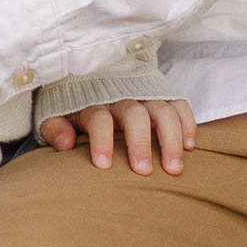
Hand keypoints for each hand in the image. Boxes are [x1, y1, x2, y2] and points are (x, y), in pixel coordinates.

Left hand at [37, 97, 195, 175]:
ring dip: (170, 138)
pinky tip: (190, 146)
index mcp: (92, 102)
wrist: (91, 74)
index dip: (100, 140)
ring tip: (173, 168)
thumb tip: (65, 144)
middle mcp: (120, 96)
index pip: (97, 118)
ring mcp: (143, 93)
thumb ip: (57, 128)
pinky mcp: (160, 93)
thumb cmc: (73, 106)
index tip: (103, 165)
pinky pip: (178, 103)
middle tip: (143, 172)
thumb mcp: (56, 114)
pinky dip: (187, 121)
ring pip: (161, 110)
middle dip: (139, 142)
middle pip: (134, 114)